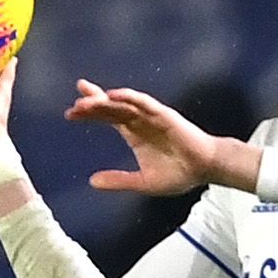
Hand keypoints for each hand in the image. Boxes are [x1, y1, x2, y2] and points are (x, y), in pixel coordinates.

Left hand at [66, 79, 259, 194]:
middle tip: (75, 103)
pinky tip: (114, 95)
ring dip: (105, 100)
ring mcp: (150, 115)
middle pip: (110, 107)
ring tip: (86, 101)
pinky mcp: (164, 114)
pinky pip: (143, 102)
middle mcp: (139, 121)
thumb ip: (120, 180)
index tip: (70, 114)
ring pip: (122, 103)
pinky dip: (129, 97)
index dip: (89, 114)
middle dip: (91, 103)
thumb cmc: (180, 174)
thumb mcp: (144, 182)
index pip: (107, 118)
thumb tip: (92, 181)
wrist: (207, 169)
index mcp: (133, 133)